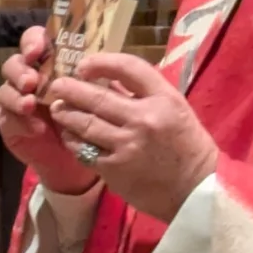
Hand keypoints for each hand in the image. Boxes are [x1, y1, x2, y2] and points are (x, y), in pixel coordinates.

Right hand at [0, 27, 101, 196]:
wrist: (79, 161)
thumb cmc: (89, 122)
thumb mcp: (99, 98)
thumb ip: (97, 78)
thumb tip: (101, 64)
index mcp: (49, 64)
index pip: (34, 41)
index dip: (32, 41)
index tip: (38, 50)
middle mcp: (29, 78)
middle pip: (13, 63)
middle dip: (20, 71)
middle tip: (31, 82)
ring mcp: (16, 100)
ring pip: (5, 90)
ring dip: (17, 96)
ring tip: (31, 105)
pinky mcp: (9, 122)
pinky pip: (6, 118)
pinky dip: (20, 122)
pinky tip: (36, 129)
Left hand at [46, 53, 218, 223]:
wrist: (195, 190)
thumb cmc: (186, 146)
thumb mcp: (175, 109)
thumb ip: (145, 93)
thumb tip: (109, 79)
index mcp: (164, 99)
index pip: (128, 67)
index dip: (101, 62)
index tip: (84, 66)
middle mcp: (144, 119)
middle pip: (98, 96)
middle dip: (71, 88)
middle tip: (57, 85)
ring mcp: (127, 145)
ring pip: (85, 123)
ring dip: (66, 113)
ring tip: (57, 108)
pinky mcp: (114, 169)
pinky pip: (84, 149)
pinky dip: (73, 139)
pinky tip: (68, 133)